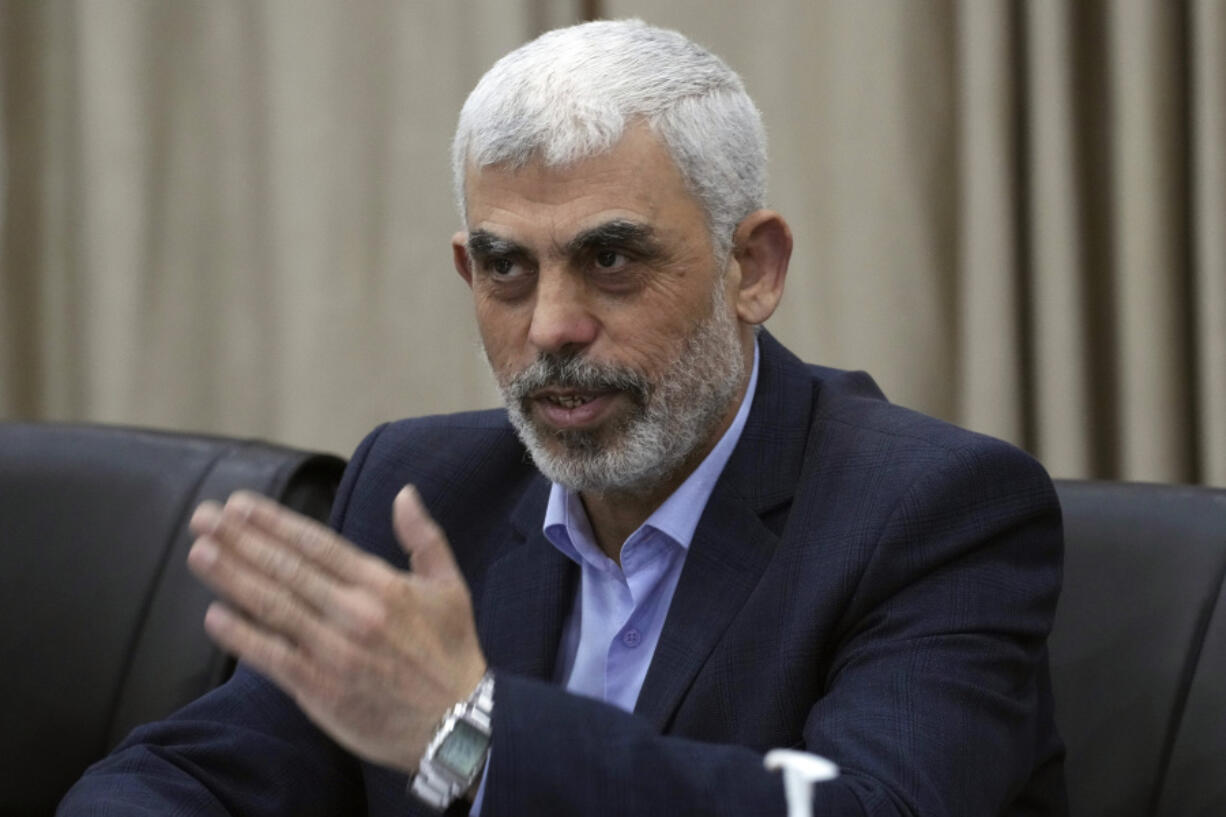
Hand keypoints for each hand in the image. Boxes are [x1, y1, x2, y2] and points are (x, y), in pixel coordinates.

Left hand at [186, 485, 486, 772]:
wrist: (457, 724)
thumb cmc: (451, 652)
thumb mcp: (450, 587)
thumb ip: (424, 537)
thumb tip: (404, 493)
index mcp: (382, 585)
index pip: (317, 545)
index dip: (275, 522)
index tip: (240, 505)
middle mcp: (354, 614)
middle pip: (287, 570)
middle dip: (241, 541)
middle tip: (204, 518)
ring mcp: (333, 652)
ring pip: (274, 608)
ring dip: (233, 579)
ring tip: (199, 553)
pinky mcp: (320, 689)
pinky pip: (273, 657)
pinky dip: (242, 637)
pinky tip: (213, 616)